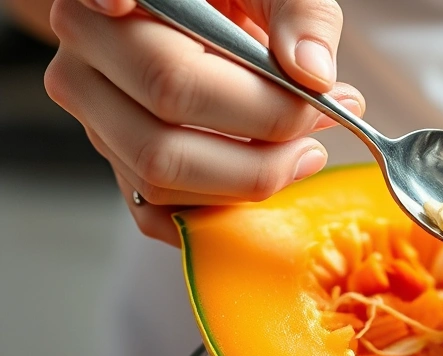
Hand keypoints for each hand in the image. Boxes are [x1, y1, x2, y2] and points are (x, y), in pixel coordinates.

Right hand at [44, 0, 363, 244]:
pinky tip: (271, 180)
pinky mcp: (116, 162)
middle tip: (323, 122)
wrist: (195, 8)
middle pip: (166, 138)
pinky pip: (159, 212)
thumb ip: (298, 14)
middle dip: (264, 144)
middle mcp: (85, 63)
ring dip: (248, 179)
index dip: (210, 101)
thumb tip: (313, 75)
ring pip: (161, 179)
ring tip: (307, 147)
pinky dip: (220, 212)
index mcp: (113, 5)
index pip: (169, 77)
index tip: (306, 103)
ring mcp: (95, 118)